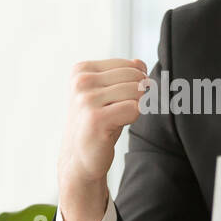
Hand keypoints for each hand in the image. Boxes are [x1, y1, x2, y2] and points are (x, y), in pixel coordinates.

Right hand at [57, 57, 147, 220]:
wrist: (79, 158)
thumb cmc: (98, 123)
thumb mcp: (109, 93)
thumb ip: (125, 74)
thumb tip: (140, 63)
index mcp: (81, 70)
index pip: (131, 65)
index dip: (137, 83)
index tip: (122, 99)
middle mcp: (81, 82)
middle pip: (135, 77)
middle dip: (139, 95)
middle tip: (123, 111)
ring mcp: (86, 100)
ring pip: (136, 92)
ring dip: (134, 108)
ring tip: (116, 119)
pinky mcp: (96, 118)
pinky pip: (134, 109)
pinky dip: (132, 119)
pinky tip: (116, 127)